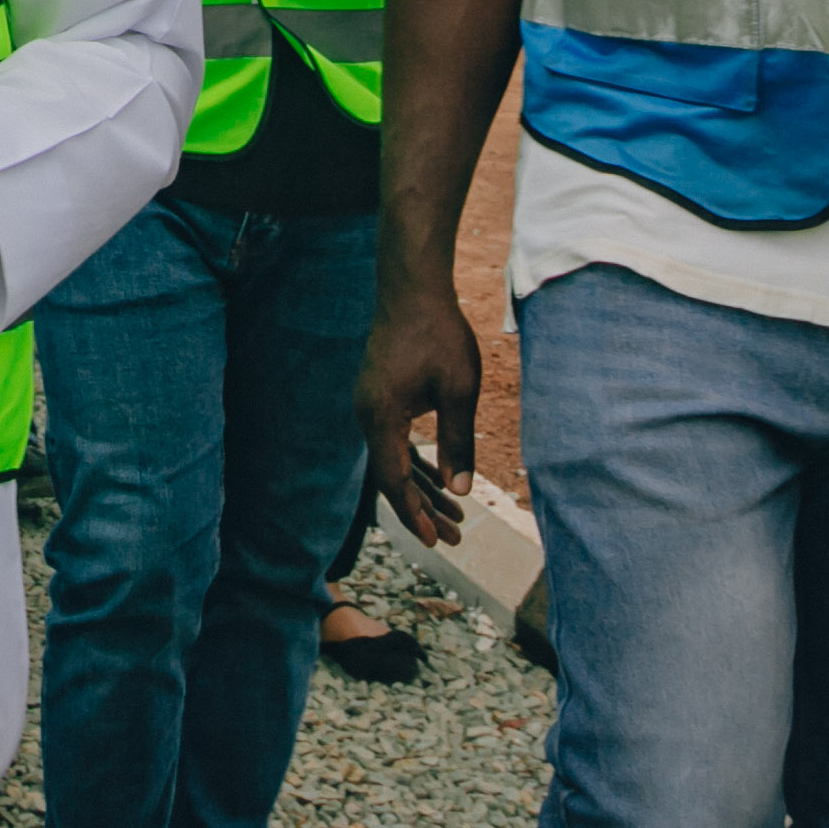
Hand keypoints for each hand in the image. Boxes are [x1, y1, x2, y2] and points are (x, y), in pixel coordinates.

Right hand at [354, 282, 480, 547]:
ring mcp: (371, 405)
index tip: (435, 539)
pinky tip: (439, 480)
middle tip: (454, 538)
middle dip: (422, 509)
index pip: (393, 478)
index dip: (414, 512)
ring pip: (395, 459)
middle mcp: (367, 415)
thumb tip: (461, 490)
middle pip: (392, 475)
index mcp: (380, 416)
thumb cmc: (438, 334)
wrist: (412, 288)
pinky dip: (417, 463)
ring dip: (422, 489)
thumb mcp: (457, 391)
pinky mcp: (380, 396)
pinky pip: (396, 440)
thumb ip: (458, 442)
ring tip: (455, 518)